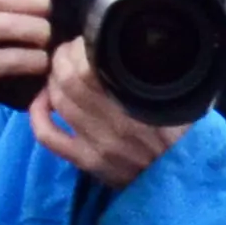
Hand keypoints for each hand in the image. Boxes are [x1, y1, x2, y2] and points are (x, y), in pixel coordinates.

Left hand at [27, 33, 183, 188]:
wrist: (186, 184)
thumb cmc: (187, 139)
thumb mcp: (185, 101)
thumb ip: (165, 75)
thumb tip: (146, 46)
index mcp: (140, 104)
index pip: (92, 66)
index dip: (83, 47)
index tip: (90, 41)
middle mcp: (115, 124)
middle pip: (69, 79)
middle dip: (64, 57)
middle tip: (70, 51)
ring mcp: (97, 144)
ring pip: (58, 100)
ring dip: (53, 79)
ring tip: (61, 70)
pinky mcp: (87, 162)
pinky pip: (48, 135)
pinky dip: (38, 112)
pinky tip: (44, 99)